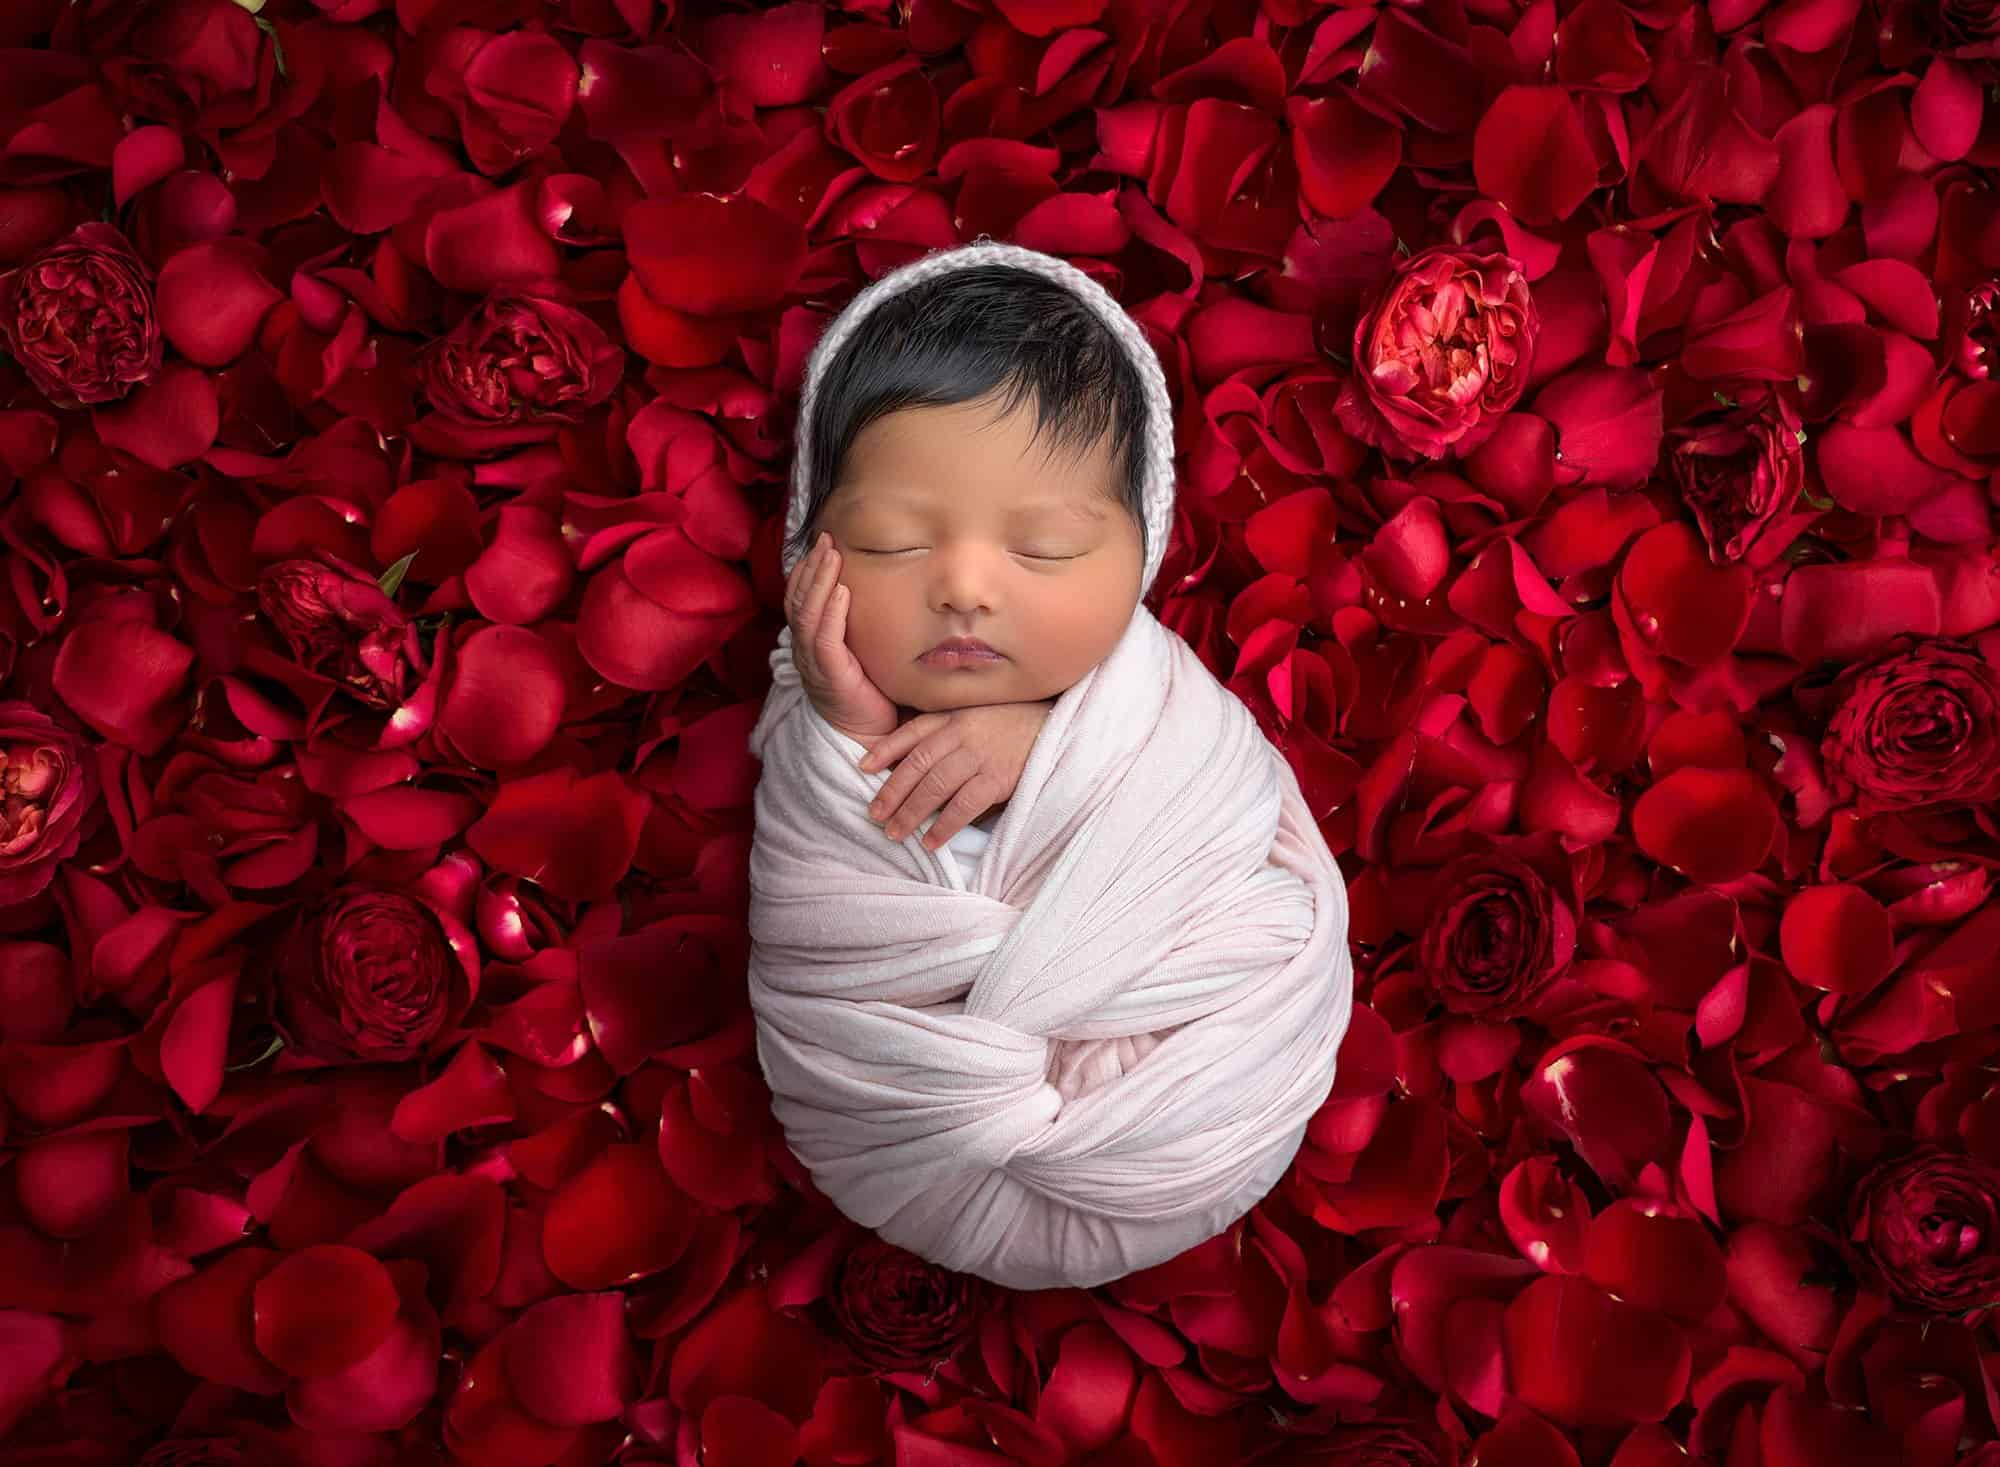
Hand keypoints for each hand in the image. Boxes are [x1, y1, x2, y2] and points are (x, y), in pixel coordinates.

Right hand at [785, 531, 898, 742]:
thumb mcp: (861, 652)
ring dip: (818, 581)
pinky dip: (831, 612)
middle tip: (826, 539)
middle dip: (811, 567)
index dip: (807, 571)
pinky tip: (840, 591)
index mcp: (811, 642)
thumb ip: (858, 626)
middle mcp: (806, 649)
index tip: (822, 545)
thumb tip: (877, 594)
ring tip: (831, 556)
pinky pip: (825, 637)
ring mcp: (814, 662)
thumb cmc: (867, 692)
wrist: (864, 733)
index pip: (801, 599)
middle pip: (800, 599)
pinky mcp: (830, 674)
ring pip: (808, 613)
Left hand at [857, 699, 1054, 849]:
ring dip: (911, 813)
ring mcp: (980, 755)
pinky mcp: (998, 778)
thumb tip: (918, 759)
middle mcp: (963, 734)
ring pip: (934, 787)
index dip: (885, 749)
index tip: (864, 768)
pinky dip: (944, 826)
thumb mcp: (981, 716)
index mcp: (956, 716)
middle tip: (874, 815)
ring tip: (894, 833)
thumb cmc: (1019, 727)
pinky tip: (930, 842)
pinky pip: (963, 805)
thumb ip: (952, 731)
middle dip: (892, 792)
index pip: (913, 732)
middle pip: (917, 765)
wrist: (1062, 730)